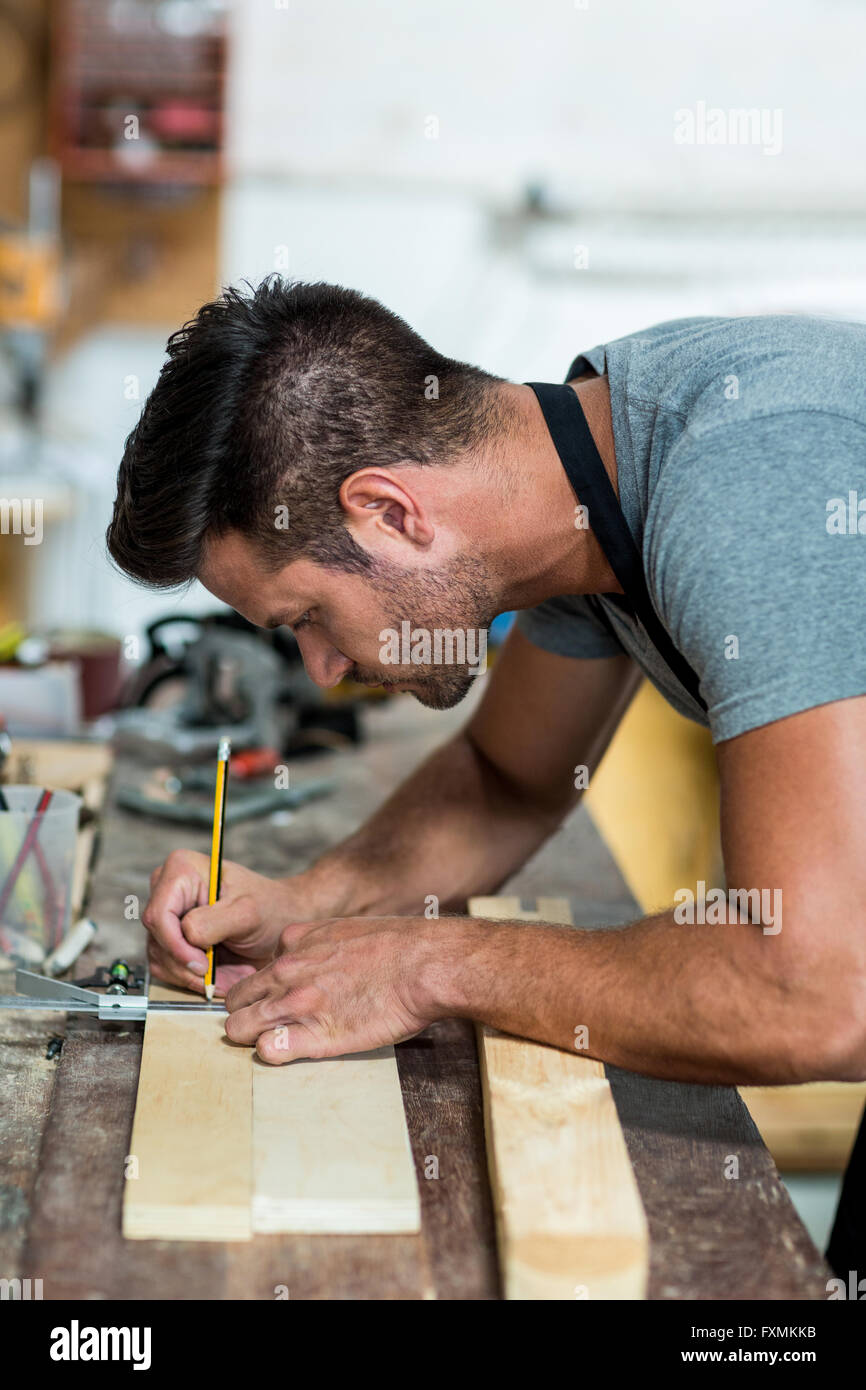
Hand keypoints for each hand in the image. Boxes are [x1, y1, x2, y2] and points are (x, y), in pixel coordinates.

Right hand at [142, 849, 308, 994]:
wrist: (279, 921)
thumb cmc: (269, 907)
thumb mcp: (248, 912)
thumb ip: (214, 921)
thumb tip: (187, 934)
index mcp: (181, 870)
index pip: (159, 915)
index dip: (177, 946)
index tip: (203, 965)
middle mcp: (167, 890)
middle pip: (158, 940)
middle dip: (189, 966)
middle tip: (222, 977)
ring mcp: (167, 917)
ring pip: (161, 959)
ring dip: (195, 976)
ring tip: (231, 975)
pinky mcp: (170, 940)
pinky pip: (168, 969)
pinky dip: (193, 980)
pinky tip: (221, 976)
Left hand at [224, 914, 453, 1062]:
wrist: (423, 964)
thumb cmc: (395, 946)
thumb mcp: (342, 928)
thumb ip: (312, 941)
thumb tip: (300, 955)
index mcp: (293, 942)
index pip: (255, 972)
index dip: (263, 990)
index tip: (276, 1000)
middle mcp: (287, 972)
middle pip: (236, 1001)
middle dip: (246, 1014)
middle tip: (267, 1026)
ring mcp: (297, 1005)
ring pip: (238, 1028)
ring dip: (251, 1037)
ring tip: (274, 1042)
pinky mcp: (316, 1036)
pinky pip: (268, 1051)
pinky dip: (272, 1054)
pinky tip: (288, 1051)